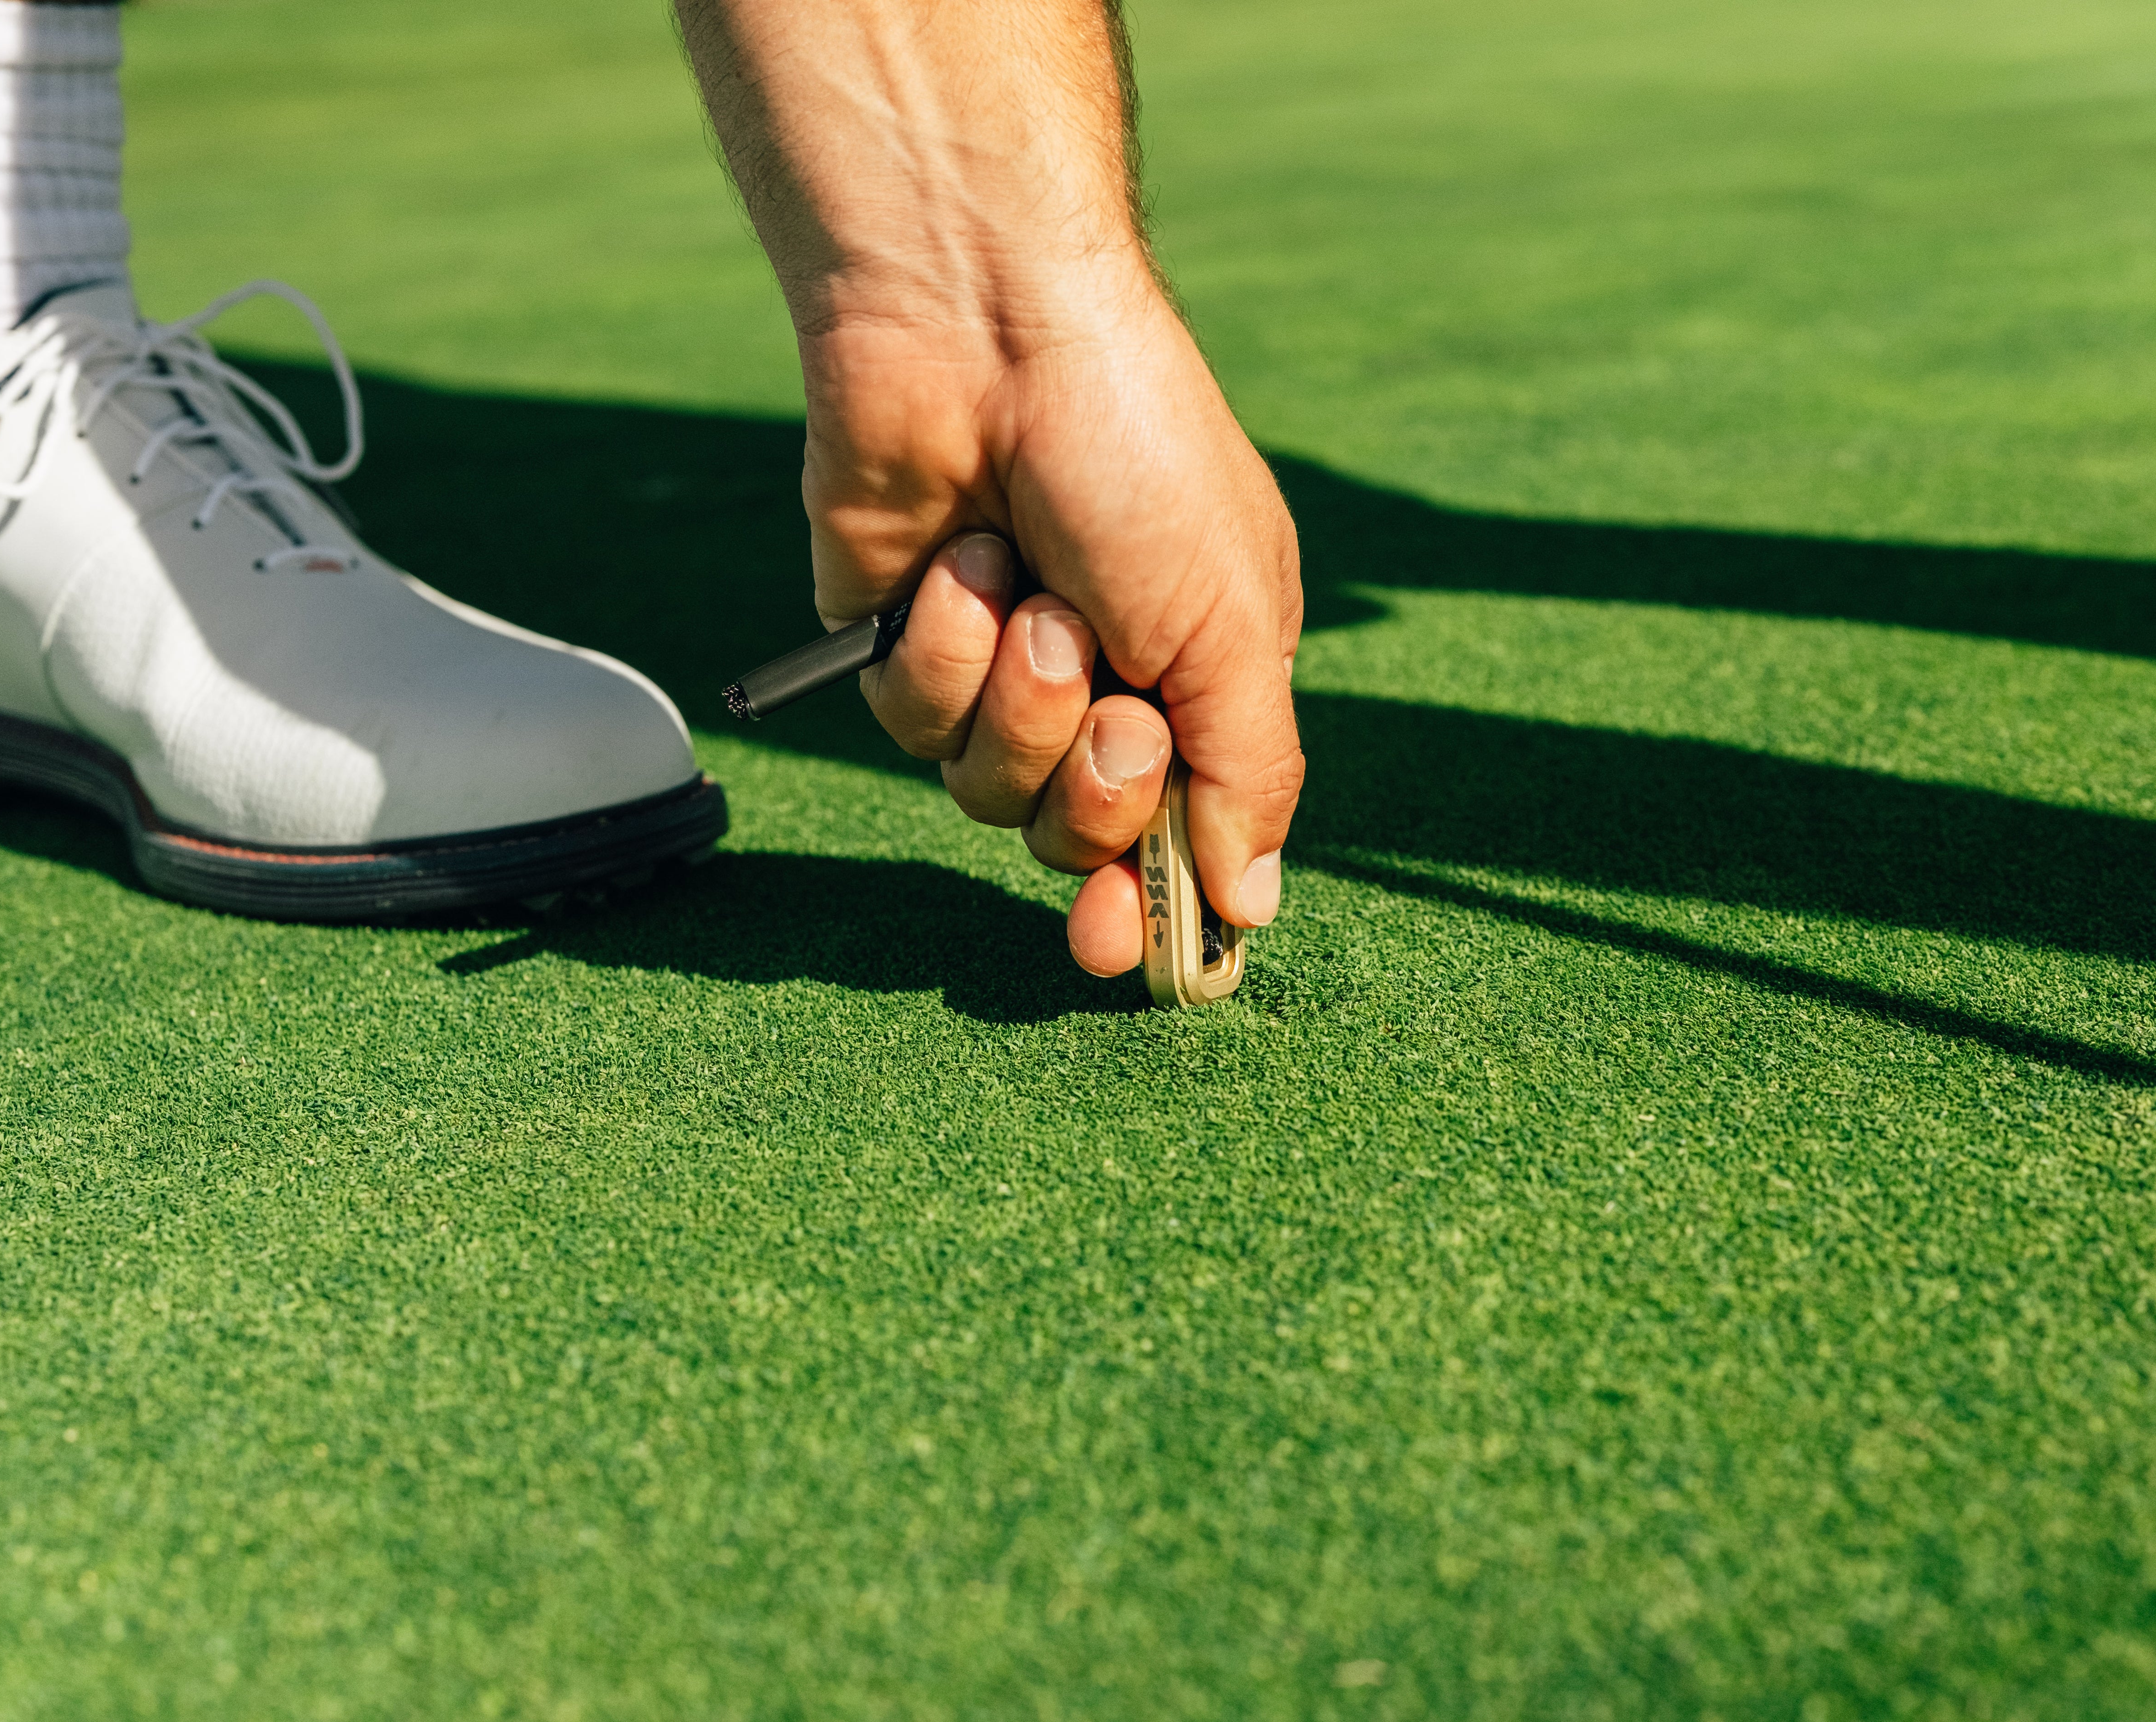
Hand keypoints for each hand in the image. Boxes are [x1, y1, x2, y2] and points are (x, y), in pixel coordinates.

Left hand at [676, 0, 1304, 976]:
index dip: (1149, 905)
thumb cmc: (1140, 460)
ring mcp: (997, 669)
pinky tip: (961, 561)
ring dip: (1018, 698)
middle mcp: (1100, 687)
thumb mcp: (1236, 623)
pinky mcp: (902, 646)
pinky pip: (914, 725)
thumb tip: (1253, 910)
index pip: (1177, 839)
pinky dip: (941, 651)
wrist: (990, 332)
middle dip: (1092, 779)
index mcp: (1199, 681)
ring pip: (990, 790)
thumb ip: (1250, 777)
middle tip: (1110, 691)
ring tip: (1027, 591)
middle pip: (1078, 835)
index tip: (1126, 955)